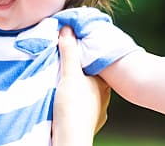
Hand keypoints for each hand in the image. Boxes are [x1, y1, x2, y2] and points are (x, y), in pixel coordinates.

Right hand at [52, 26, 110, 145]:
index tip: (71, 51)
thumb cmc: (73, 107)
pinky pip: (80, 108)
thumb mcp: (69, 74)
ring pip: (85, 94)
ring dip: (75, 89)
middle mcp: (103, 97)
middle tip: (63, 66)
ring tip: (61, 83)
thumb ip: (69, 51)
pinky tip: (63, 101)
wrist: (70, 138)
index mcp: (102, 84)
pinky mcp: (88, 123)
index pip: (94, 64)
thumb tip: (67, 28)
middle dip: (78, 73)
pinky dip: (72, 103)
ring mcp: (96, 112)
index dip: (84, 57)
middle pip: (89, 79)